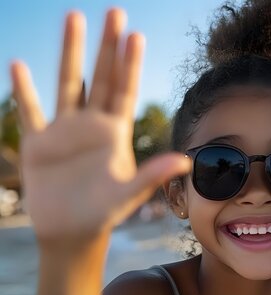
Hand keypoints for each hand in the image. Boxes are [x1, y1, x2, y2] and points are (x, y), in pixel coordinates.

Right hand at [10, 9, 190, 256]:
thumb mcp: (129, 194)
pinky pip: (30, 111)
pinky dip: (23, 91)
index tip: (135, 35)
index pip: (125, 90)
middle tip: (114, 11)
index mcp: (116, 133)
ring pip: (67, 83)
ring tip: (74, 17)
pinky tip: (19, 65)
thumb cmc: (105, 214)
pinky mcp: (39, 143)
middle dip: (106, 46)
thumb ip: (152, 175)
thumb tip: (186, 160)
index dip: (130, 64)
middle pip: (100, 77)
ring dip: (70, 52)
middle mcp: (92, 125)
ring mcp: (65, 131)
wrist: (72, 232)